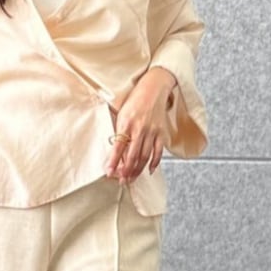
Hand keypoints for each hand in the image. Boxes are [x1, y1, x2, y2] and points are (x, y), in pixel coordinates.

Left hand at [106, 68, 175, 183]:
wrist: (154, 88)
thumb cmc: (135, 100)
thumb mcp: (121, 112)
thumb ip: (118, 130)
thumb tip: (114, 151)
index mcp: (126, 123)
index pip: (119, 147)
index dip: (114, 161)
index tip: (109, 172)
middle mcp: (140, 128)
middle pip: (132, 155)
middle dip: (126, 171)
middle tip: (122, 181)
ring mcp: (152, 131)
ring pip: (144, 157)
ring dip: (137, 170)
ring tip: (132, 179)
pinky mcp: (161, 133)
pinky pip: (158, 152)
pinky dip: (154, 163)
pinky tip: (148, 170)